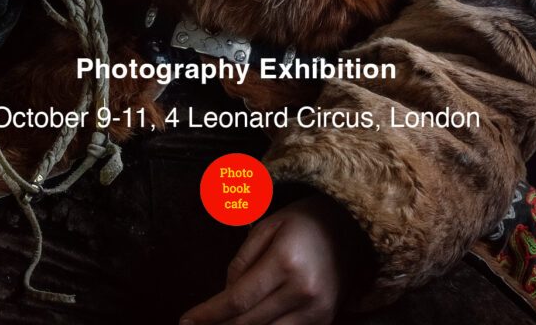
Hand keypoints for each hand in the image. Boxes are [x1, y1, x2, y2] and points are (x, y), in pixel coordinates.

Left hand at [179, 194, 359, 324]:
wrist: (349, 227)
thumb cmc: (301, 221)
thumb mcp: (267, 226)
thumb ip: (242, 261)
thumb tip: (225, 296)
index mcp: (285, 261)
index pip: (238, 299)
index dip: (209, 314)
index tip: (186, 321)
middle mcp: (303, 291)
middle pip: (250, 323)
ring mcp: (317, 311)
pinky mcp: (324, 322)